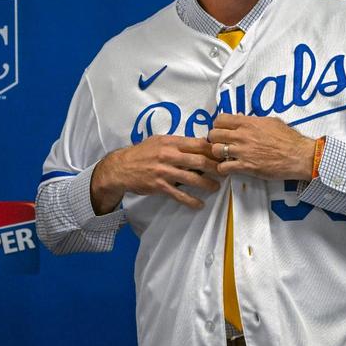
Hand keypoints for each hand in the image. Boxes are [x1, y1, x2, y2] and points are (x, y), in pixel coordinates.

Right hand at [91, 135, 220, 212]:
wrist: (121, 167)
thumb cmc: (142, 153)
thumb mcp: (159, 141)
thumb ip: (177, 143)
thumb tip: (199, 144)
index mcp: (170, 142)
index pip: (197, 144)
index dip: (212, 150)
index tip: (222, 155)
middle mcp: (168, 155)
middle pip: (199, 160)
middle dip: (215, 167)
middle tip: (224, 172)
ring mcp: (164, 171)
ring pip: (192, 178)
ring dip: (207, 184)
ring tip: (216, 187)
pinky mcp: (159, 186)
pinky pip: (179, 195)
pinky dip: (191, 201)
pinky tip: (199, 204)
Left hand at [208, 113, 315, 180]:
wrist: (298, 156)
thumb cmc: (288, 138)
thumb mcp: (271, 122)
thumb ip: (253, 120)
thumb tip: (240, 117)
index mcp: (248, 122)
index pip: (220, 119)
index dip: (218, 125)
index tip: (222, 130)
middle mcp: (242, 135)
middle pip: (214, 134)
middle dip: (215, 139)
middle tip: (221, 144)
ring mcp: (243, 151)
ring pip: (216, 150)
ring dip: (218, 154)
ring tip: (224, 156)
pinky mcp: (246, 166)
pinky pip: (224, 167)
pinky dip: (223, 168)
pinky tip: (228, 168)